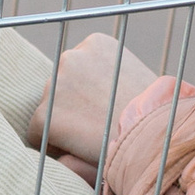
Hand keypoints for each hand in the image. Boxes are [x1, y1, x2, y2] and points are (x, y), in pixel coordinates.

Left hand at [28, 31, 145, 168]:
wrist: (156, 136)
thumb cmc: (153, 115)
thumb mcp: (136, 80)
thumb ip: (109, 78)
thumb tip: (90, 91)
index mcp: (96, 43)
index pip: (77, 71)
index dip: (89, 97)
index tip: (107, 111)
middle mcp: (72, 55)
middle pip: (60, 89)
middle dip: (74, 109)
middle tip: (101, 128)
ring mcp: (56, 83)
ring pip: (50, 111)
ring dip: (66, 125)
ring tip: (94, 139)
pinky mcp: (46, 113)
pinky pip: (37, 134)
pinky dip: (54, 146)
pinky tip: (81, 150)